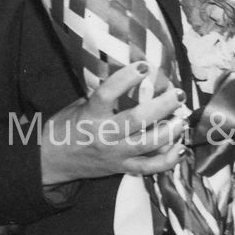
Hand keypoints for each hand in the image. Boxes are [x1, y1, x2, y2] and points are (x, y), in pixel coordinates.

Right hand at [36, 64, 185, 186]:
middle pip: (136, 120)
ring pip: (147, 144)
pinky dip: (168, 161)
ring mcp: (115, 154)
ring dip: (169, 131)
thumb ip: (103, 96)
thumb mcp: (80, 106)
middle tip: (178, 94)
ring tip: (182, 119)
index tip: (144, 66)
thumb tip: (133, 78)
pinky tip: (180, 149)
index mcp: (90, 115)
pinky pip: (149, 168)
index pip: (107, 94)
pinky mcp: (122, 168)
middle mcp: (104, 135)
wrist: (53, 161)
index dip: (126, 79)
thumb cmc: (66, 127)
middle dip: (161, 105)